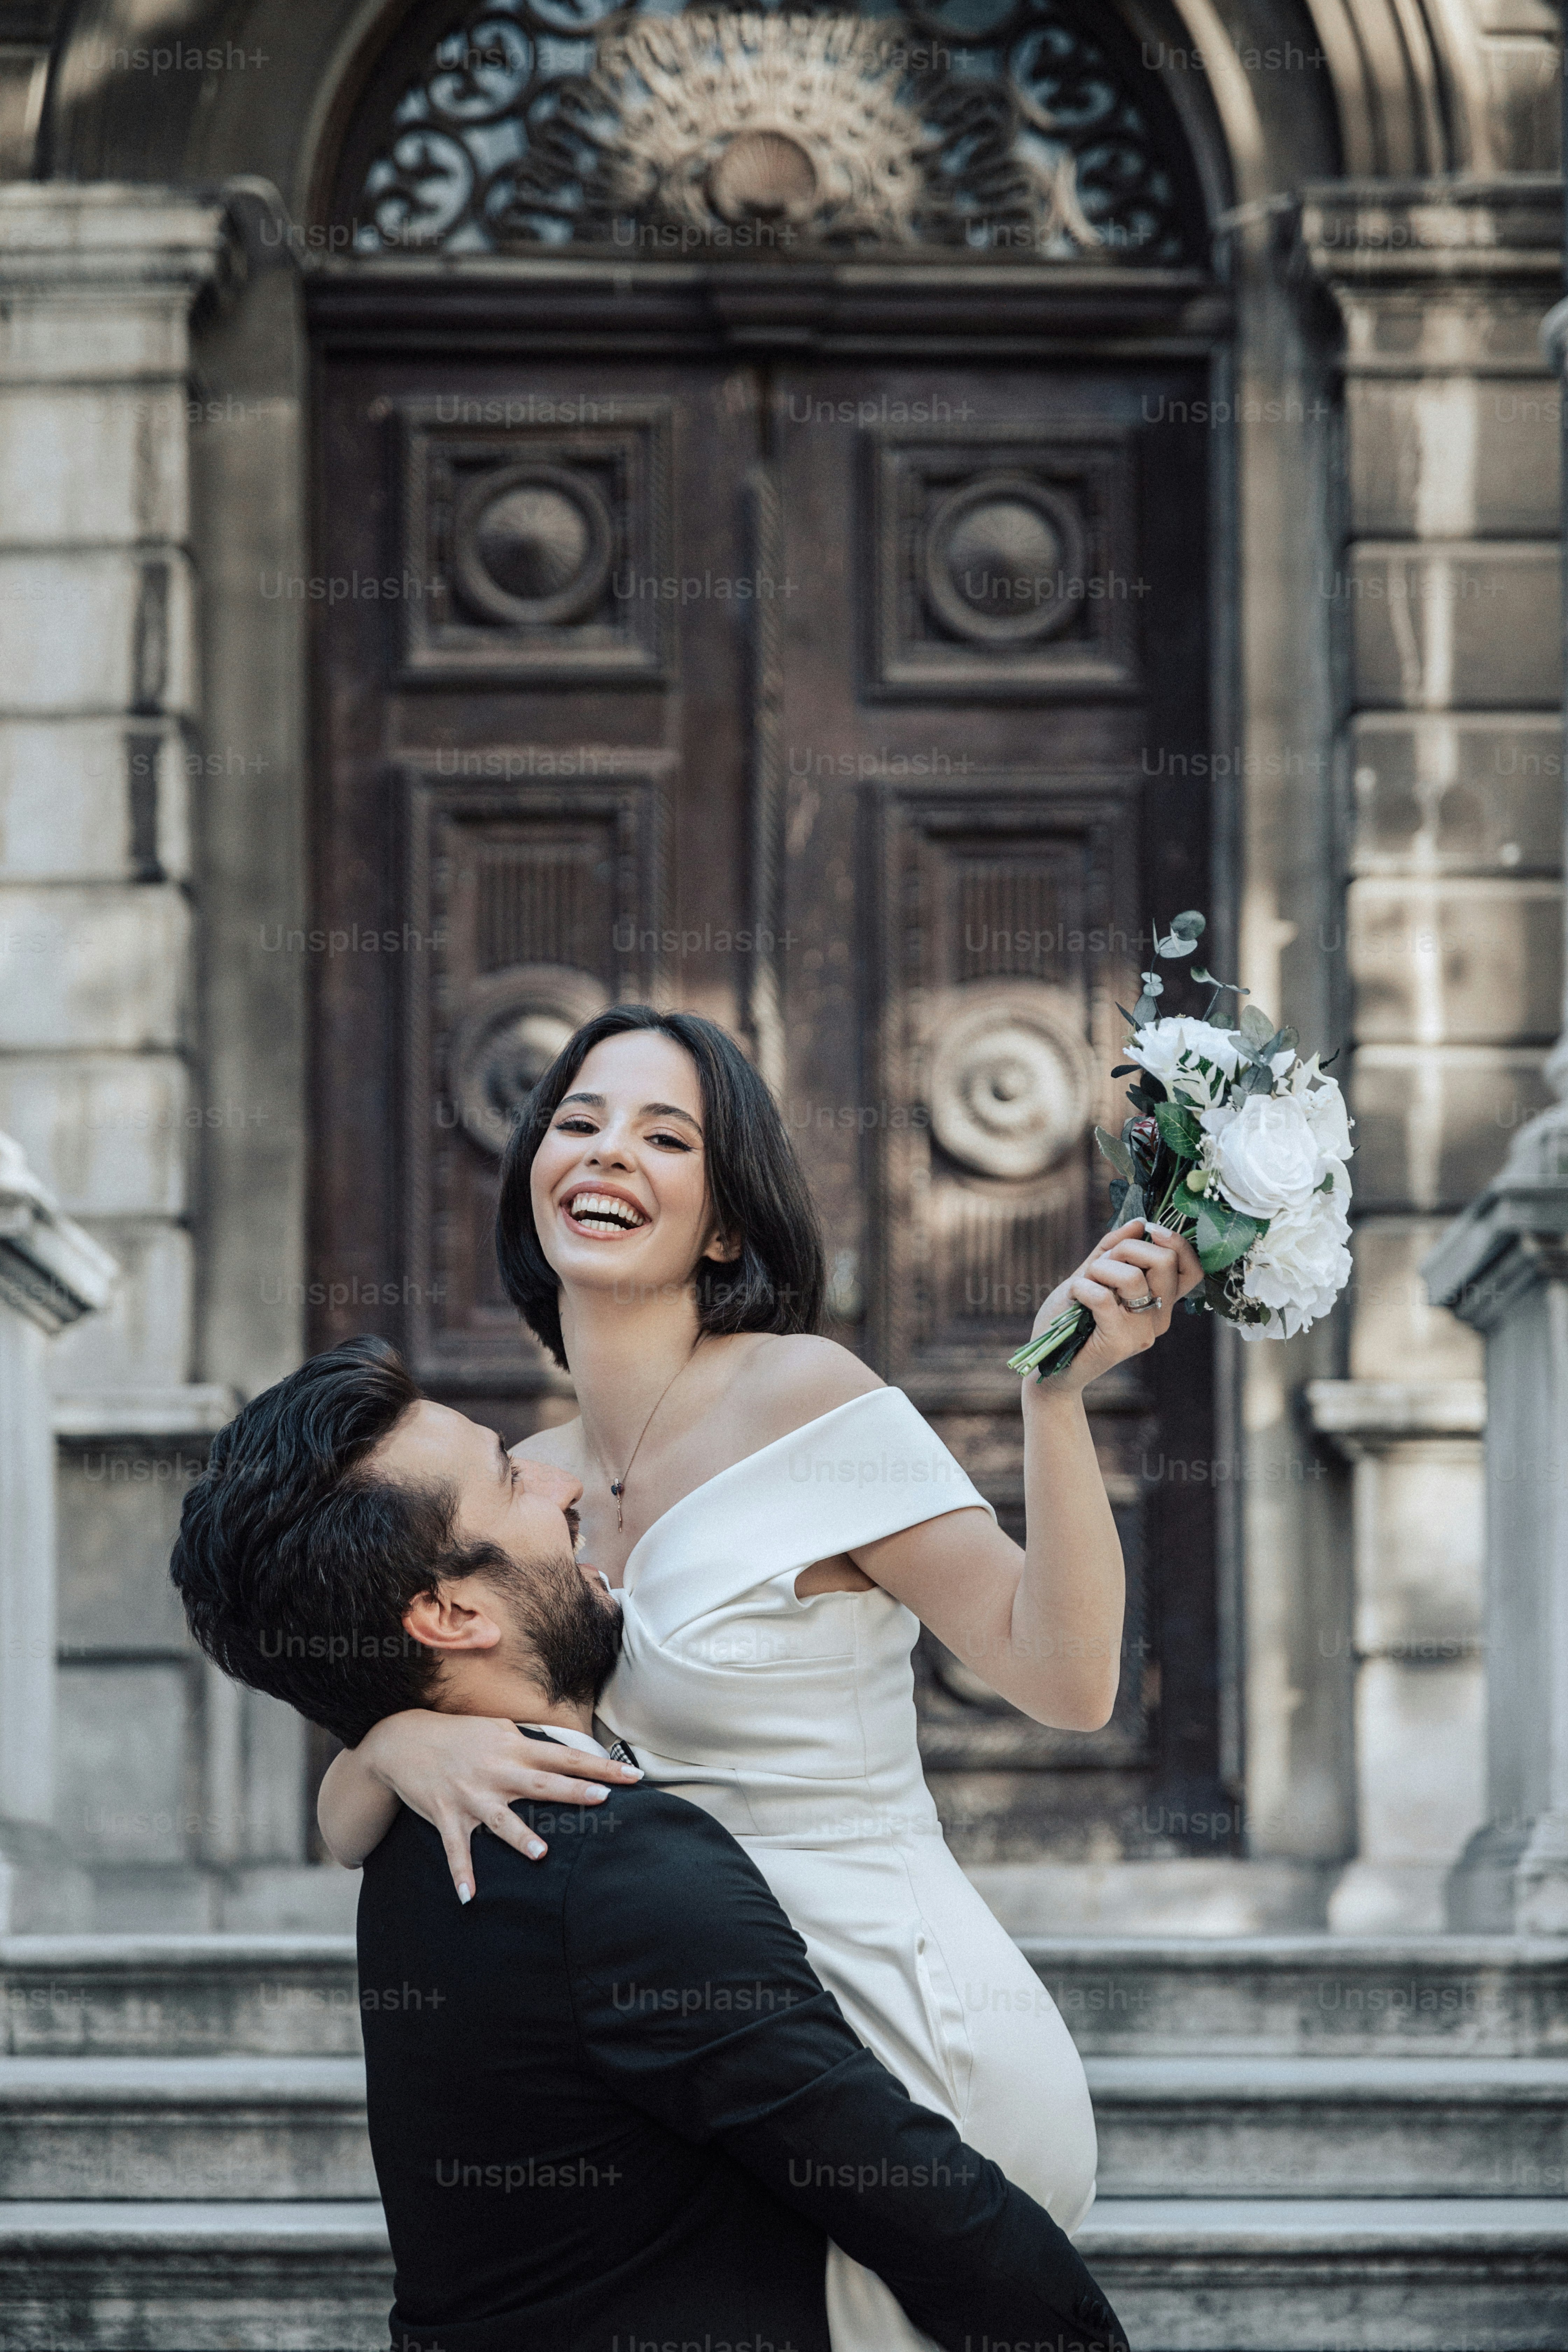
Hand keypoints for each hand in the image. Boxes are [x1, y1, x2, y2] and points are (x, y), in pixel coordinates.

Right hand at [357, 1710, 640, 1900]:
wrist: (404, 1739)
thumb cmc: (459, 1736)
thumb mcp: (498, 1730)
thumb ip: (530, 1745)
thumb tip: (566, 1755)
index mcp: (513, 1748)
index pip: (565, 1757)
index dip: (600, 1768)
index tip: (631, 1777)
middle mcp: (496, 1770)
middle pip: (542, 1784)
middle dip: (573, 1792)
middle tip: (602, 1801)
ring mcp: (471, 1794)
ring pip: (500, 1819)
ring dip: (519, 1837)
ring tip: (541, 1854)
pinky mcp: (446, 1814)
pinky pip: (455, 1848)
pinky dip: (461, 1873)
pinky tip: (468, 1897)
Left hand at [1028, 1218, 1203, 1397]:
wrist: (1049, 1363)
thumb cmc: (1071, 1318)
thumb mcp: (1092, 1275)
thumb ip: (1114, 1248)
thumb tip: (1140, 1222)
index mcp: (1160, 1302)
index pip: (1192, 1270)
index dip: (1177, 1243)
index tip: (1150, 1230)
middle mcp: (1158, 1319)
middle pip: (1165, 1263)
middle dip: (1126, 1248)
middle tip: (1100, 1266)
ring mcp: (1142, 1332)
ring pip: (1133, 1277)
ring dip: (1100, 1269)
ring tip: (1084, 1285)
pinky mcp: (1120, 1343)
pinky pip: (1103, 1297)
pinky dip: (1081, 1287)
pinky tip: (1074, 1297)